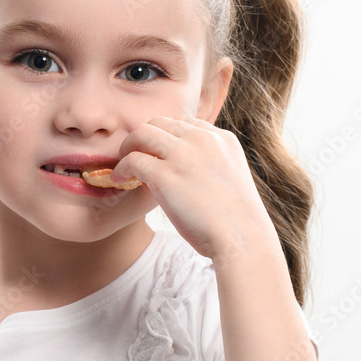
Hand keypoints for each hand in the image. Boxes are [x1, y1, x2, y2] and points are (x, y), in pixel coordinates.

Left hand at [109, 114, 277, 260]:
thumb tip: (188, 173)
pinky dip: (121, 168)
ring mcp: (183, 155)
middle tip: (132, 156)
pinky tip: (119, 180)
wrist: (241, 237)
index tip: (155, 153)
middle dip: (142, 137)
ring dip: (127, 147)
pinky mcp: (165, 175)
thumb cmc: (235, 220)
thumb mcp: (230, 178)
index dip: (164, 136)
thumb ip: (210, 165)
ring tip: (122, 166)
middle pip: (159, 122)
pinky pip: (132, 160)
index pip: (183, 122)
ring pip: (142, 133)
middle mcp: (202, 140)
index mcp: (221, 139)